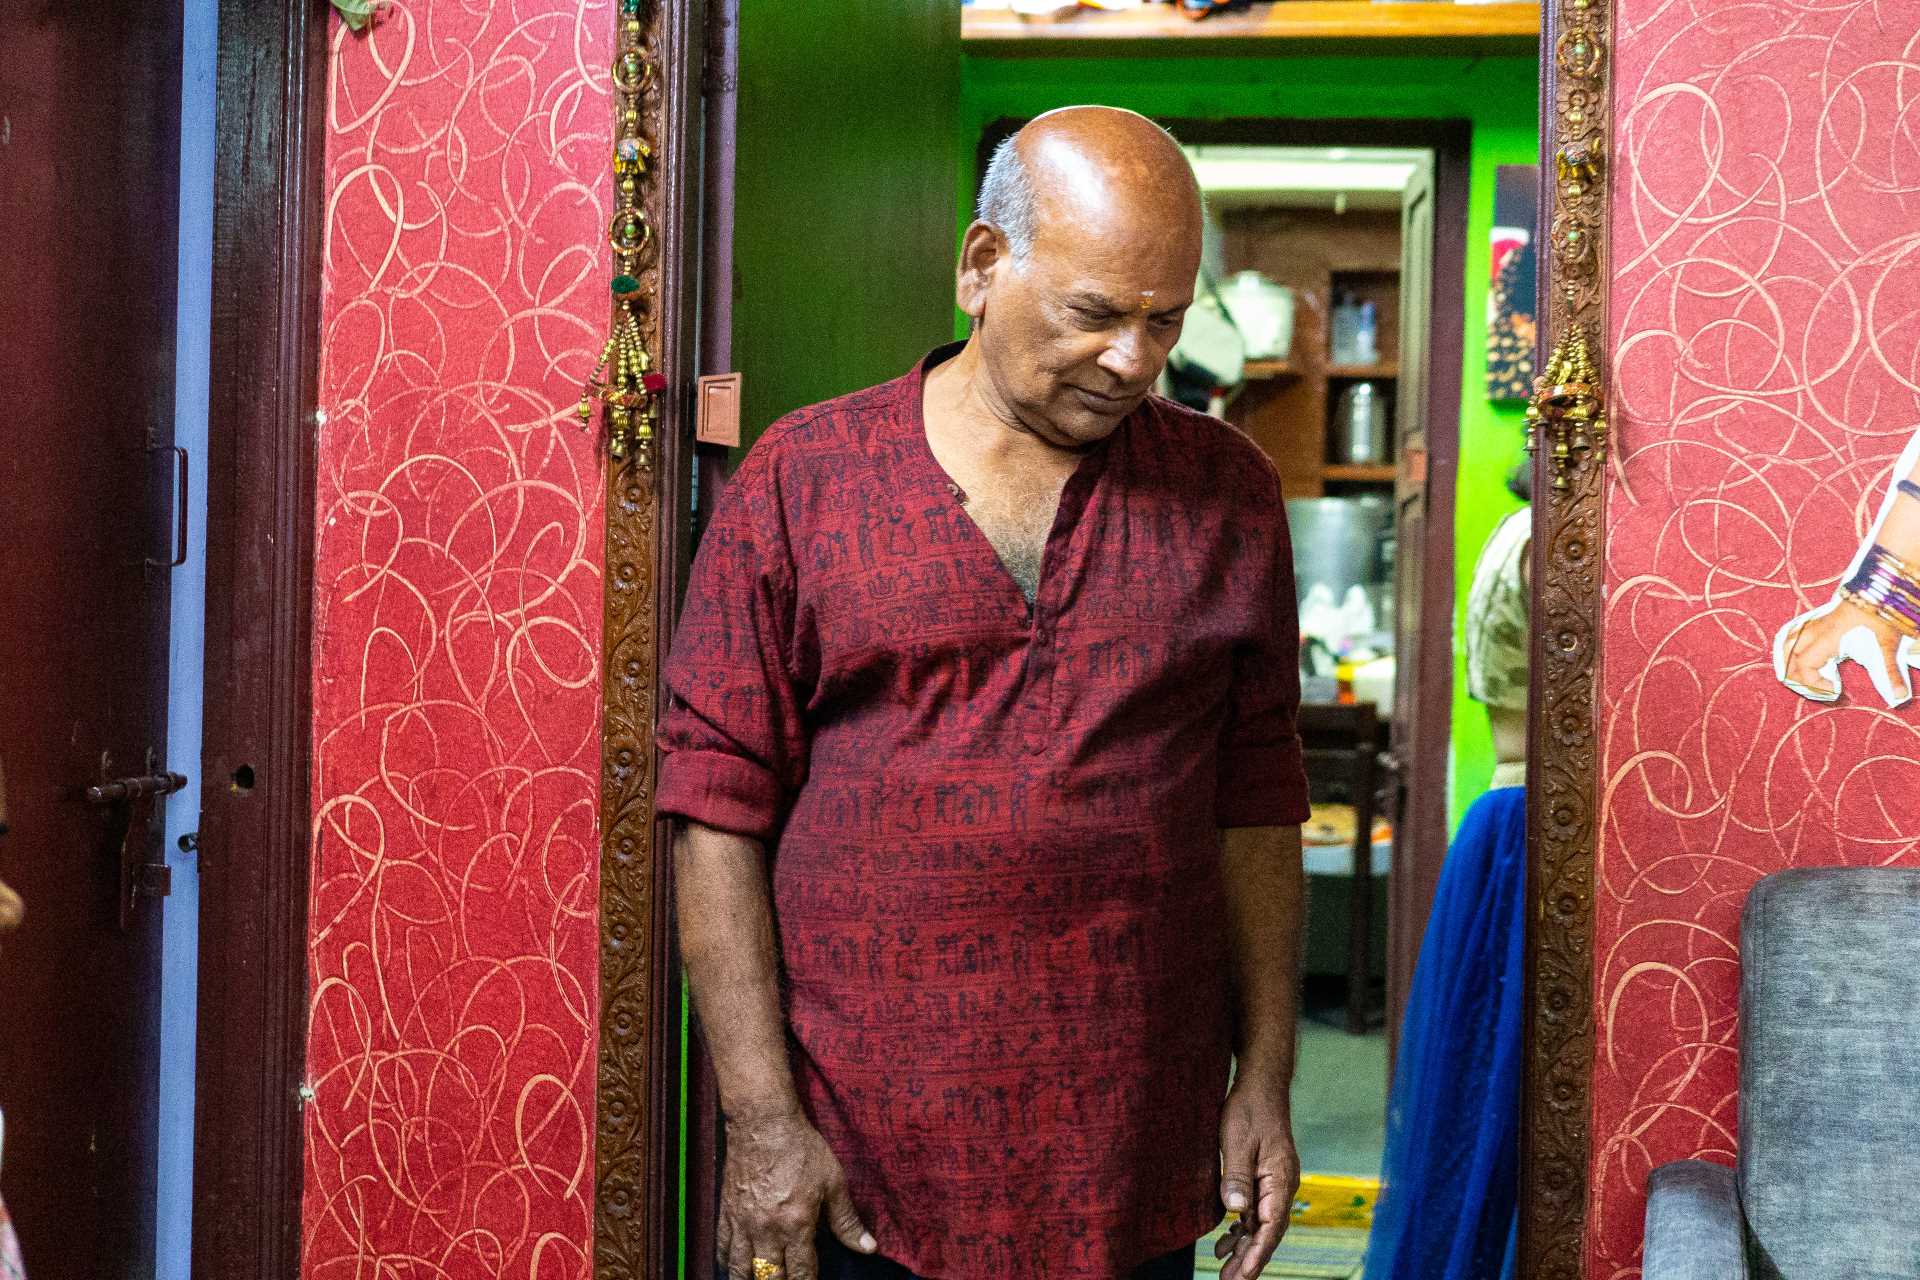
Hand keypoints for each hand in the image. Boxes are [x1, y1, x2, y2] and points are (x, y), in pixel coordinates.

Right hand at [717, 1110, 875, 1279]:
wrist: (763, 1122)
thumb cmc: (801, 1148)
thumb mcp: (833, 1181)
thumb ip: (847, 1220)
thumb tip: (868, 1247)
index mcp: (796, 1225)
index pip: (801, 1273)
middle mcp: (767, 1230)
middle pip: (770, 1278)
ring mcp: (743, 1223)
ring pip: (741, 1270)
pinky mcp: (726, 1212)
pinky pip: (722, 1248)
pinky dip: (728, 1263)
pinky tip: (736, 1267)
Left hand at [1213, 1065, 1300, 1279]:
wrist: (1260, 1085)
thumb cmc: (1249, 1109)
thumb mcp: (1237, 1141)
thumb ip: (1237, 1176)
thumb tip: (1235, 1211)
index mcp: (1281, 1179)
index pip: (1271, 1227)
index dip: (1257, 1255)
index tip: (1243, 1276)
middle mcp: (1281, 1185)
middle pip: (1268, 1232)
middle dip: (1250, 1259)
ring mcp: (1273, 1182)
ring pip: (1260, 1224)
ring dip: (1244, 1246)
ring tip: (1225, 1268)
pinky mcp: (1263, 1177)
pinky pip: (1254, 1210)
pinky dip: (1241, 1227)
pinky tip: (1226, 1239)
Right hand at [1774, 595, 1918, 706]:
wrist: (1879, 588)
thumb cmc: (1882, 615)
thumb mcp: (1887, 644)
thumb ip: (1891, 672)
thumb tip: (1900, 696)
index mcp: (1829, 638)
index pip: (1804, 665)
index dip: (1813, 683)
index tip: (1835, 689)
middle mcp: (1815, 631)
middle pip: (1789, 658)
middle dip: (1799, 678)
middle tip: (1820, 687)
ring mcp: (1812, 623)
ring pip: (1785, 645)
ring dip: (1789, 663)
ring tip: (1805, 676)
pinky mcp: (1815, 619)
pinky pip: (1790, 634)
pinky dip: (1788, 649)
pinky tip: (1796, 657)